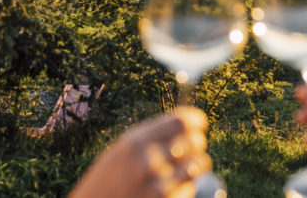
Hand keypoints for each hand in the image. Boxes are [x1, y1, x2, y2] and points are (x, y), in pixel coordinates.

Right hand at [70, 107, 210, 197]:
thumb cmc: (106, 182)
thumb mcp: (121, 152)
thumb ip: (150, 138)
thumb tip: (186, 126)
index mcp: (135, 142)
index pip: (180, 121)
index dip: (195, 120)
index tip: (199, 123)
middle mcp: (148, 160)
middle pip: (194, 140)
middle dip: (197, 141)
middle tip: (193, 146)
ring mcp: (158, 184)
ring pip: (199, 163)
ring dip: (198, 163)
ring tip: (189, 166)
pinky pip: (191, 186)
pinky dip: (188, 184)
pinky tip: (173, 186)